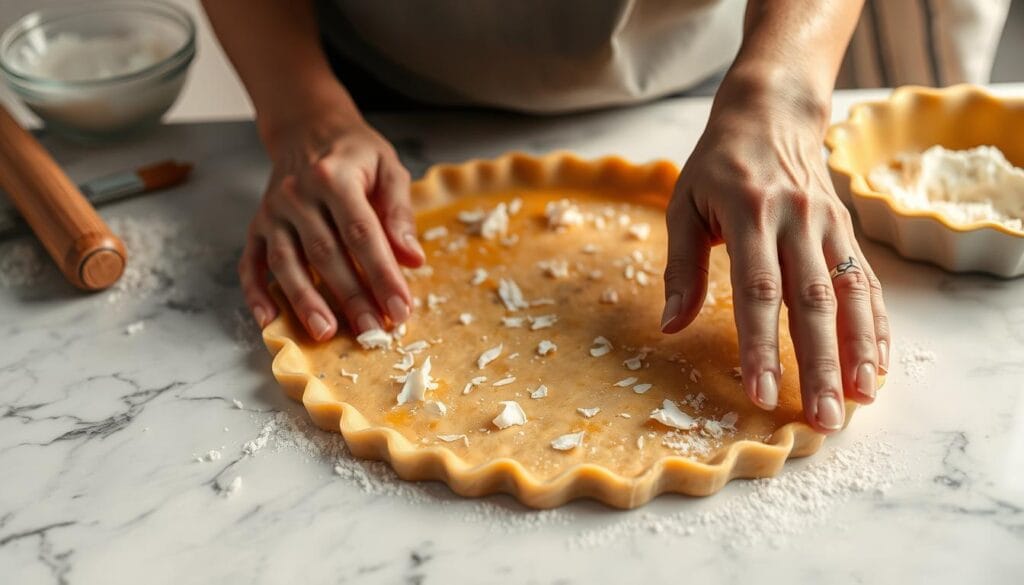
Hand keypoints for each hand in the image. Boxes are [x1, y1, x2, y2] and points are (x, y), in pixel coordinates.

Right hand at [239, 107, 424, 339]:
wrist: (308, 128)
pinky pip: (250, 263)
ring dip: (305, 301)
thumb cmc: (355, 153)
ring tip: (325, 333)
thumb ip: (399, 212)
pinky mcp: (257, 225)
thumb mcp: (388, 168)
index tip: (401, 307)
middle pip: (326, 253)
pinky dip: (256, 293)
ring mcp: (272, 211)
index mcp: (335, 177)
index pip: (362, 234)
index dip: (382, 274)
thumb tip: (413, 259)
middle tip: (372, 331)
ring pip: (287, 262)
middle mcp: (297, 194)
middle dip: (351, 297)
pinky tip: (268, 321)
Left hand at [660, 81, 890, 432]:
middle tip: (822, 419)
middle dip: (818, 365)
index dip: (760, 345)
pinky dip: (877, 325)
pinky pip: (867, 282)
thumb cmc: (717, 166)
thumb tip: (671, 327)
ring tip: (860, 401)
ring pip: (850, 294)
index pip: (758, 290)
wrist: (771, 113)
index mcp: (750, 213)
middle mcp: (797, 220)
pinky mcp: (847, 231)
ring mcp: (830, 225)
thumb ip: (681, 267)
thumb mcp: (684, 204)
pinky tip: (878, 365)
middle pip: (812, 301)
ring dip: (858, 351)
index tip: (759, 392)